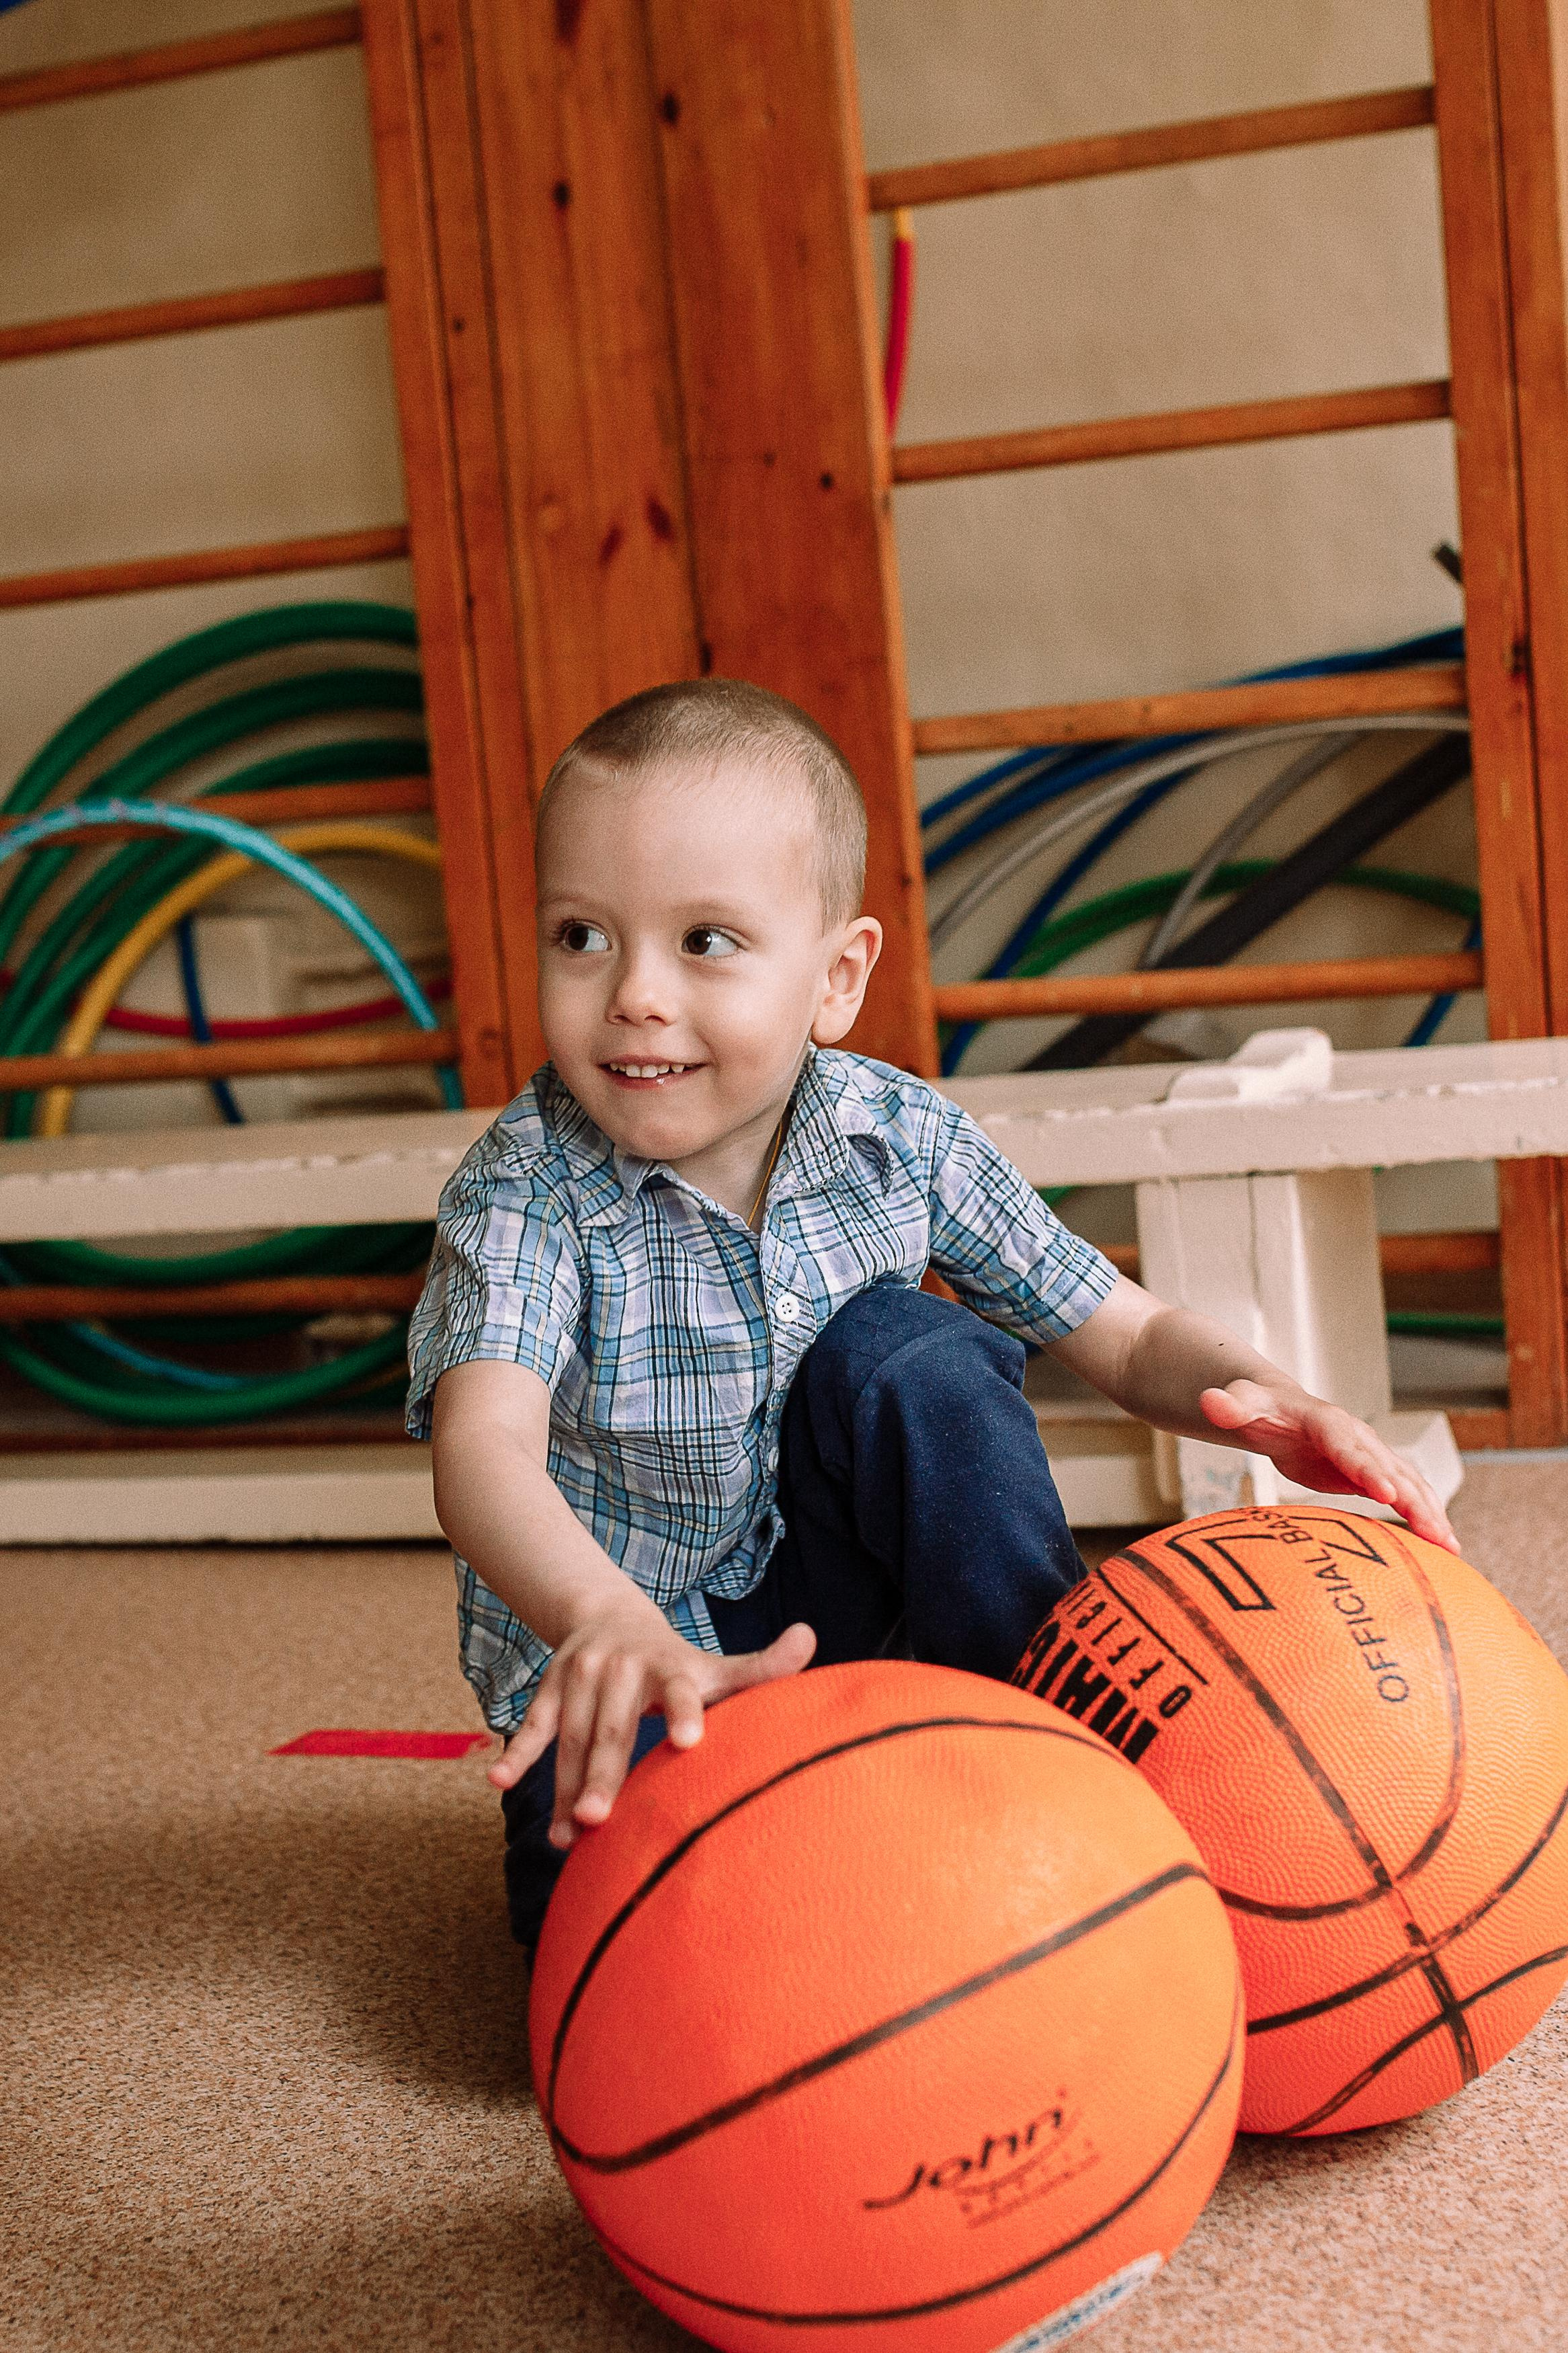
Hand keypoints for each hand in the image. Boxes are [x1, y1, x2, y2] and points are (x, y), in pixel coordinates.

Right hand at [489, 1597, 815, 1846]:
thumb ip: (762, 1666)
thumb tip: (810, 1637)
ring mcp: (582, 1677)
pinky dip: (518, 1753)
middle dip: (605, 1775)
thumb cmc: (675, 1660)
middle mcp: (623, 1667)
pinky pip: (532, 1724)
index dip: (686, 1710)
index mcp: (669, 1664)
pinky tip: (500, 1781)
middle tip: (600, 1821)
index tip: (693, 1741)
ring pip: (574, 1738)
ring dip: (566, 1788)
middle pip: (615, 1727)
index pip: (679, 1687)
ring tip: (568, 1839)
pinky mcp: (550, 1689)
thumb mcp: (714, 1662)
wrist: (606, 1614)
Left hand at [1200, 1377, 1458, 1552]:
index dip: (1369, 1469)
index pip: (1350, 1446)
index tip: (1387, 1494)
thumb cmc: (1257, 1407)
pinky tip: (1442, 1549)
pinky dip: (1424, 1517)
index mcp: (1327, 1423)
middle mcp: (1356, 1438)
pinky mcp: (1370, 1474)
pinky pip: (1404, 1495)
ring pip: (1407, 1483)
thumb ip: (1229, 1405)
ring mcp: (1368, 1455)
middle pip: (1391, 1468)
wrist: (1274, 1406)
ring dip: (1431, 1513)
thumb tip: (1209, 1401)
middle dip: (1415, 1500)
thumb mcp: (1241, 1404)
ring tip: (1452, 1549)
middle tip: (1438, 1536)